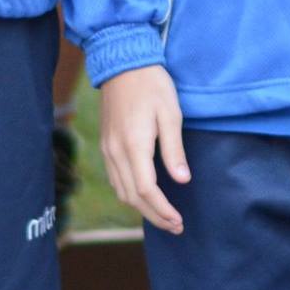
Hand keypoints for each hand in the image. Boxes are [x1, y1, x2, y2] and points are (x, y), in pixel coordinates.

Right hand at [99, 65, 189, 233]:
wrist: (123, 63)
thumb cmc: (152, 85)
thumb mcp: (171, 113)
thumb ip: (174, 150)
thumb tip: (182, 180)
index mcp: (134, 145)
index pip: (146, 190)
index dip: (162, 210)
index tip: (178, 220)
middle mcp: (116, 152)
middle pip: (132, 197)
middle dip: (154, 216)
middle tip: (176, 226)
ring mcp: (108, 149)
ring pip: (121, 191)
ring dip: (141, 208)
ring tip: (164, 216)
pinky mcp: (106, 144)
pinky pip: (115, 179)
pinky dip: (130, 194)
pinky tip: (145, 196)